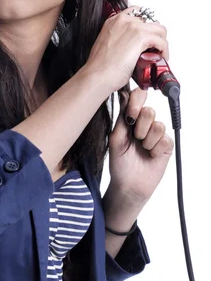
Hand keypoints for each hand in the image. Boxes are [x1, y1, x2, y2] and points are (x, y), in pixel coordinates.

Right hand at [86, 5, 168, 93]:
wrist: (96, 75)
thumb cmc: (99, 66)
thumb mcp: (106, 45)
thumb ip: (118, 40)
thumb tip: (130, 48)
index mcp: (114, 21)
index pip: (137, 14)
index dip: (145, 28)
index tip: (147, 38)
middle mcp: (124, 20)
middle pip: (151, 22)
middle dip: (155, 36)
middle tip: (153, 49)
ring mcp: (133, 27)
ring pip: (160, 30)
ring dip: (161, 43)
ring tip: (158, 55)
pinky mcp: (141, 37)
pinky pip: (162, 42)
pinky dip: (164, 51)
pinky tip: (159, 59)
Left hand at [107, 87, 174, 204]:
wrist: (128, 185)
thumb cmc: (119, 162)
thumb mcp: (115, 138)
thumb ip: (121, 118)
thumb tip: (123, 95)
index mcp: (130, 118)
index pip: (138, 98)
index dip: (136, 102)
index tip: (131, 116)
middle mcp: (144, 124)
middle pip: (149, 111)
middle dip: (140, 127)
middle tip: (135, 139)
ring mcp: (156, 134)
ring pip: (158, 125)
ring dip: (147, 140)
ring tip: (142, 149)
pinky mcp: (166, 145)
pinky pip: (165, 140)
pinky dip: (155, 149)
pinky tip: (150, 155)